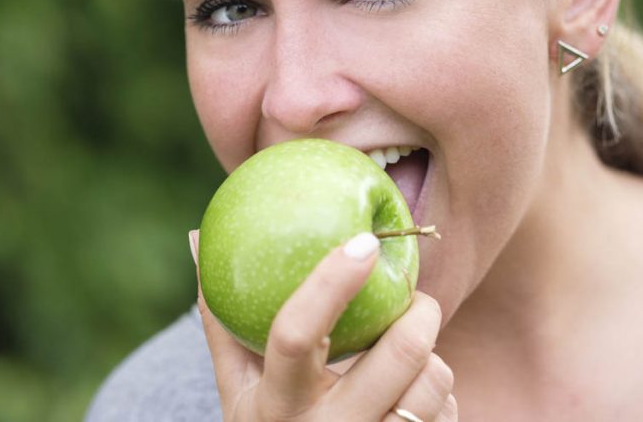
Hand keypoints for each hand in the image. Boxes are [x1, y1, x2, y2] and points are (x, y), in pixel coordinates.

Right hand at [189, 230, 457, 421]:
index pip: (296, 334)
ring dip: (431, 353)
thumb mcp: (238, 387)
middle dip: (419, 308)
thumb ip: (221, 318)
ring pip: (434, 377)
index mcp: (276, 405)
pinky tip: (410, 401)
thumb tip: (194, 238)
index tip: (363, 242)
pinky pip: (448, 410)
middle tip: (412, 298)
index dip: (331, 282)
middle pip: (400, 351)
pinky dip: (438, 394)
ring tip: (407, 354)